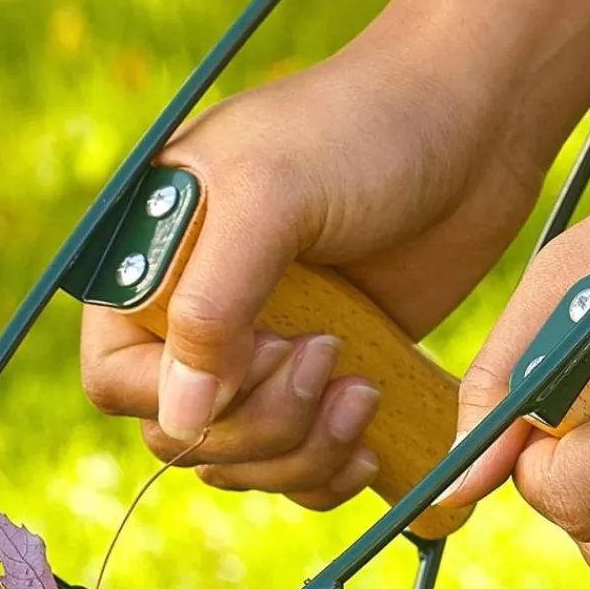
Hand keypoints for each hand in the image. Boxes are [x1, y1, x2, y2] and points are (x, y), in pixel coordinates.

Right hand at [78, 28, 549, 508]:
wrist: (473, 115)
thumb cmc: (361, 129)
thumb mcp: (272, 197)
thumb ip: (212, 305)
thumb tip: (176, 419)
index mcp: (153, 265)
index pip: (116, 380)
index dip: (181, 396)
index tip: (268, 347)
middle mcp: (195, 318)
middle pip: (182, 437)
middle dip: (258, 427)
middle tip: (329, 361)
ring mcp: (261, 354)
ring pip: (241, 463)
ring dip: (301, 456)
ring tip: (362, 393)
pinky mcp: (325, 379)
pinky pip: (299, 468)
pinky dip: (328, 473)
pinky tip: (372, 443)